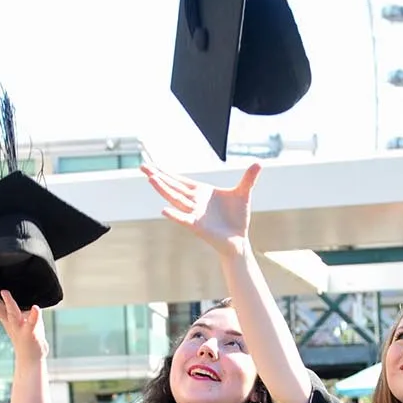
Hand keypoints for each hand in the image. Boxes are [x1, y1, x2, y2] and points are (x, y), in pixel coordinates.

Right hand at [0, 285, 46, 361]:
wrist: (31, 358)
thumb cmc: (26, 336)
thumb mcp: (18, 320)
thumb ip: (15, 308)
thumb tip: (11, 294)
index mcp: (6, 318)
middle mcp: (11, 322)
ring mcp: (20, 327)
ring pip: (13, 314)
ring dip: (8, 303)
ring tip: (4, 292)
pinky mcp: (31, 333)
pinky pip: (32, 323)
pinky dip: (34, 316)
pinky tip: (36, 308)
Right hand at [141, 161, 260, 257]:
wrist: (239, 239)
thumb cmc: (237, 217)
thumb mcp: (244, 193)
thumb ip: (248, 178)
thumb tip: (259, 162)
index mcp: (201, 192)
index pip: (179, 180)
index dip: (166, 172)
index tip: (151, 165)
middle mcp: (194, 202)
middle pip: (173, 186)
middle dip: (158, 176)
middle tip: (142, 166)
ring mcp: (194, 213)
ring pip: (176, 199)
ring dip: (164, 189)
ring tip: (151, 179)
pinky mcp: (198, 226)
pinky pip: (184, 219)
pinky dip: (175, 215)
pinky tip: (165, 210)